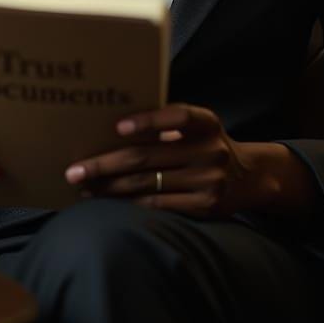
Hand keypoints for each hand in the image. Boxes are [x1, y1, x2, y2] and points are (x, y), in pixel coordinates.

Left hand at [63, 104, 253, 218]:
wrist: (249, 176)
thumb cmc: (205, 143)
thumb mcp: (198, 126)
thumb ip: (168, 123)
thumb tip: (111, 127)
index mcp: (207, 122)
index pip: (179, 116)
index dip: (149, 120)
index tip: (117, 127)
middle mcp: (211, 150)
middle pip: (148, 157)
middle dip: (105, 164)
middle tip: (74, 171)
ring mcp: (209, 181)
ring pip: (147, 184)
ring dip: (110, 187)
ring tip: (83, 187)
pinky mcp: (205, 207)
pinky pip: (158, 204)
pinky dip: (129, 202)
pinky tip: (109, 200)